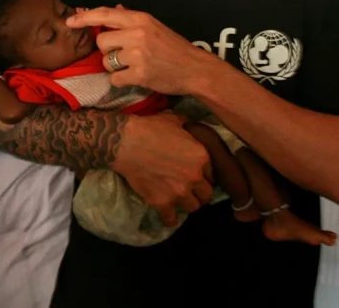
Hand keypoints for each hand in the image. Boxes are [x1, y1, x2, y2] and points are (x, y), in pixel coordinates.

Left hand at [66, 6, 217, 95]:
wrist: (194, 69)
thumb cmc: (174, 47)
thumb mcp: (154, 26)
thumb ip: (131, 18)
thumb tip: (114, 7)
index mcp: (140, 19)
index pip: (105, 14)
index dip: (85, 17)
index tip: (70, 21)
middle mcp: (137, 34)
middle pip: (101, 41)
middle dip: (107, 50)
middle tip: (123, 54)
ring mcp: (137, 55)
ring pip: (106, 61)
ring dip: (114, 67)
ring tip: (133, 66)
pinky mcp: (139, 75)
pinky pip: (114, 79)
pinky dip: (121, 80)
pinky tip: (136, 77)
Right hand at [112, 112, 213, 226]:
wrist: (126, 143)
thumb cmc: (150, 128)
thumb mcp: (174, 120)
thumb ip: (187, 126)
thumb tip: (189, 126)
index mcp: (201, 156)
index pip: (212, 173)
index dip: (204, 174)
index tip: (197, 175)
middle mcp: (194, 177)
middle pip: (206, 194)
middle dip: (199, 192)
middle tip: (190, 189)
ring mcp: (178, 192)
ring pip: (193, 207)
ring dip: (187, 204)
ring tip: (179, 199)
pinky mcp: (162, 202)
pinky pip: (171, 219)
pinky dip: (170, 218)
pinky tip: (169, 215)